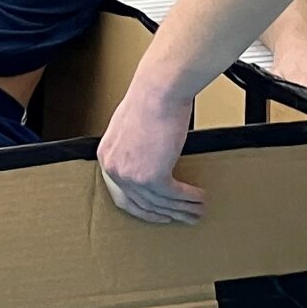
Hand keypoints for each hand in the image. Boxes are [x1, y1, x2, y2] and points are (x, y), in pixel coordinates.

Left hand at [98, 83, 203, 224]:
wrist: (158, 90)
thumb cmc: (148, 99)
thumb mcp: (129, 127)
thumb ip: (132, 149)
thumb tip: (147, 160)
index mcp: (106, 158)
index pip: (123, 196)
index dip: (144, 210)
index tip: (159, 214)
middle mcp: (115, 170)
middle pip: (143, 204)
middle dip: (166, 214)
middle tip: (183, 217)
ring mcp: (132, 176)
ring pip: (161, 202)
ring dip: (183, 209)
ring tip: (197, 211)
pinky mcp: (153, 176)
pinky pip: (174, 195)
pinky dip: (189, 198)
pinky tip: (199, 197)